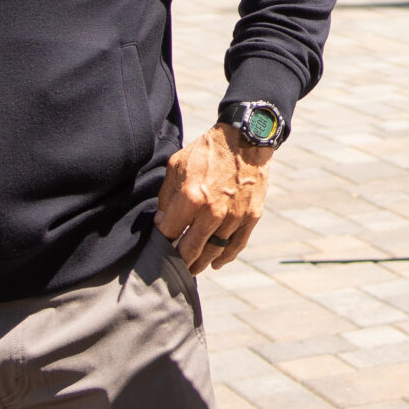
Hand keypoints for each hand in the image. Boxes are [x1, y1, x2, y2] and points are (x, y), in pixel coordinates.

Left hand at [156, 124, 271, 272]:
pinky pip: (237, 245)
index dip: (161, 243)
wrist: (245, 138)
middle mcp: (212, 212)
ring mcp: (234, 216)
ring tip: (191, 269)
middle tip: (170, 269)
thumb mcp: (177, 166)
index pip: (170, 233)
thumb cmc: (207, 152)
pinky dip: (226, 258)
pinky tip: (216, 264)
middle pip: (191, 249)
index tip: (157, 248)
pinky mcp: (250, 216)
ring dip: (200, 264)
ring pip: (214, 251)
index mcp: (191, 198)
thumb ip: (166, 196)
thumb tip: (162, 222)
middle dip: (178, 261)